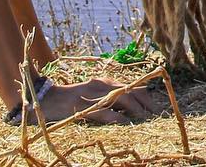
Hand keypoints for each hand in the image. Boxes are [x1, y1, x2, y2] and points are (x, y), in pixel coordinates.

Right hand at [34, 78, 162, 124]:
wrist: (48, 98)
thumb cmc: (73, 99)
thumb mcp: (95, 96)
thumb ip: (110, 100)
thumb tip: (129, 110)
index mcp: (106, 82)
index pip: (132, 85)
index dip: (146, 95)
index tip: (156, 105)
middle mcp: (102, 85)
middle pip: (130, 90)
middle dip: (145, 101)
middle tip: (156, 113)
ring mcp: (93, 95)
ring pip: (120, 98)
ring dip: (135, 107)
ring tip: (145, 117)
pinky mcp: (83, 106)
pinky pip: (103, 111)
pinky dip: (115, 116)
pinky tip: (123, 122)